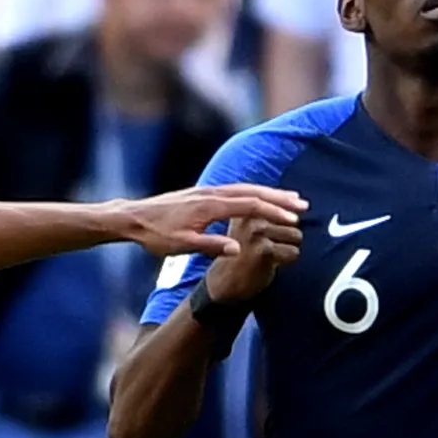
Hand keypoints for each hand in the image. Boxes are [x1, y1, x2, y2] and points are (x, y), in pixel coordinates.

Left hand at [119, 182, 304, 300]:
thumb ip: (211, 246)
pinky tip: (260, 198)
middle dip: (279, 198)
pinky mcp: (203, 193)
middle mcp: (211, 194)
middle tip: (303, 204)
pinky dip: (253, 193)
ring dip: (269, 193)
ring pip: (245, 189)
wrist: (134, 218)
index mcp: (209, 206)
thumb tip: (238, 249)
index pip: (249, 206)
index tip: (293, 218)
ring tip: (291, 198)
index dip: (273, 212)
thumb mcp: (182, 245)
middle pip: (252, 192)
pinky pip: (235, 190)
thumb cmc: (155, 234)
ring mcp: (207, 191)